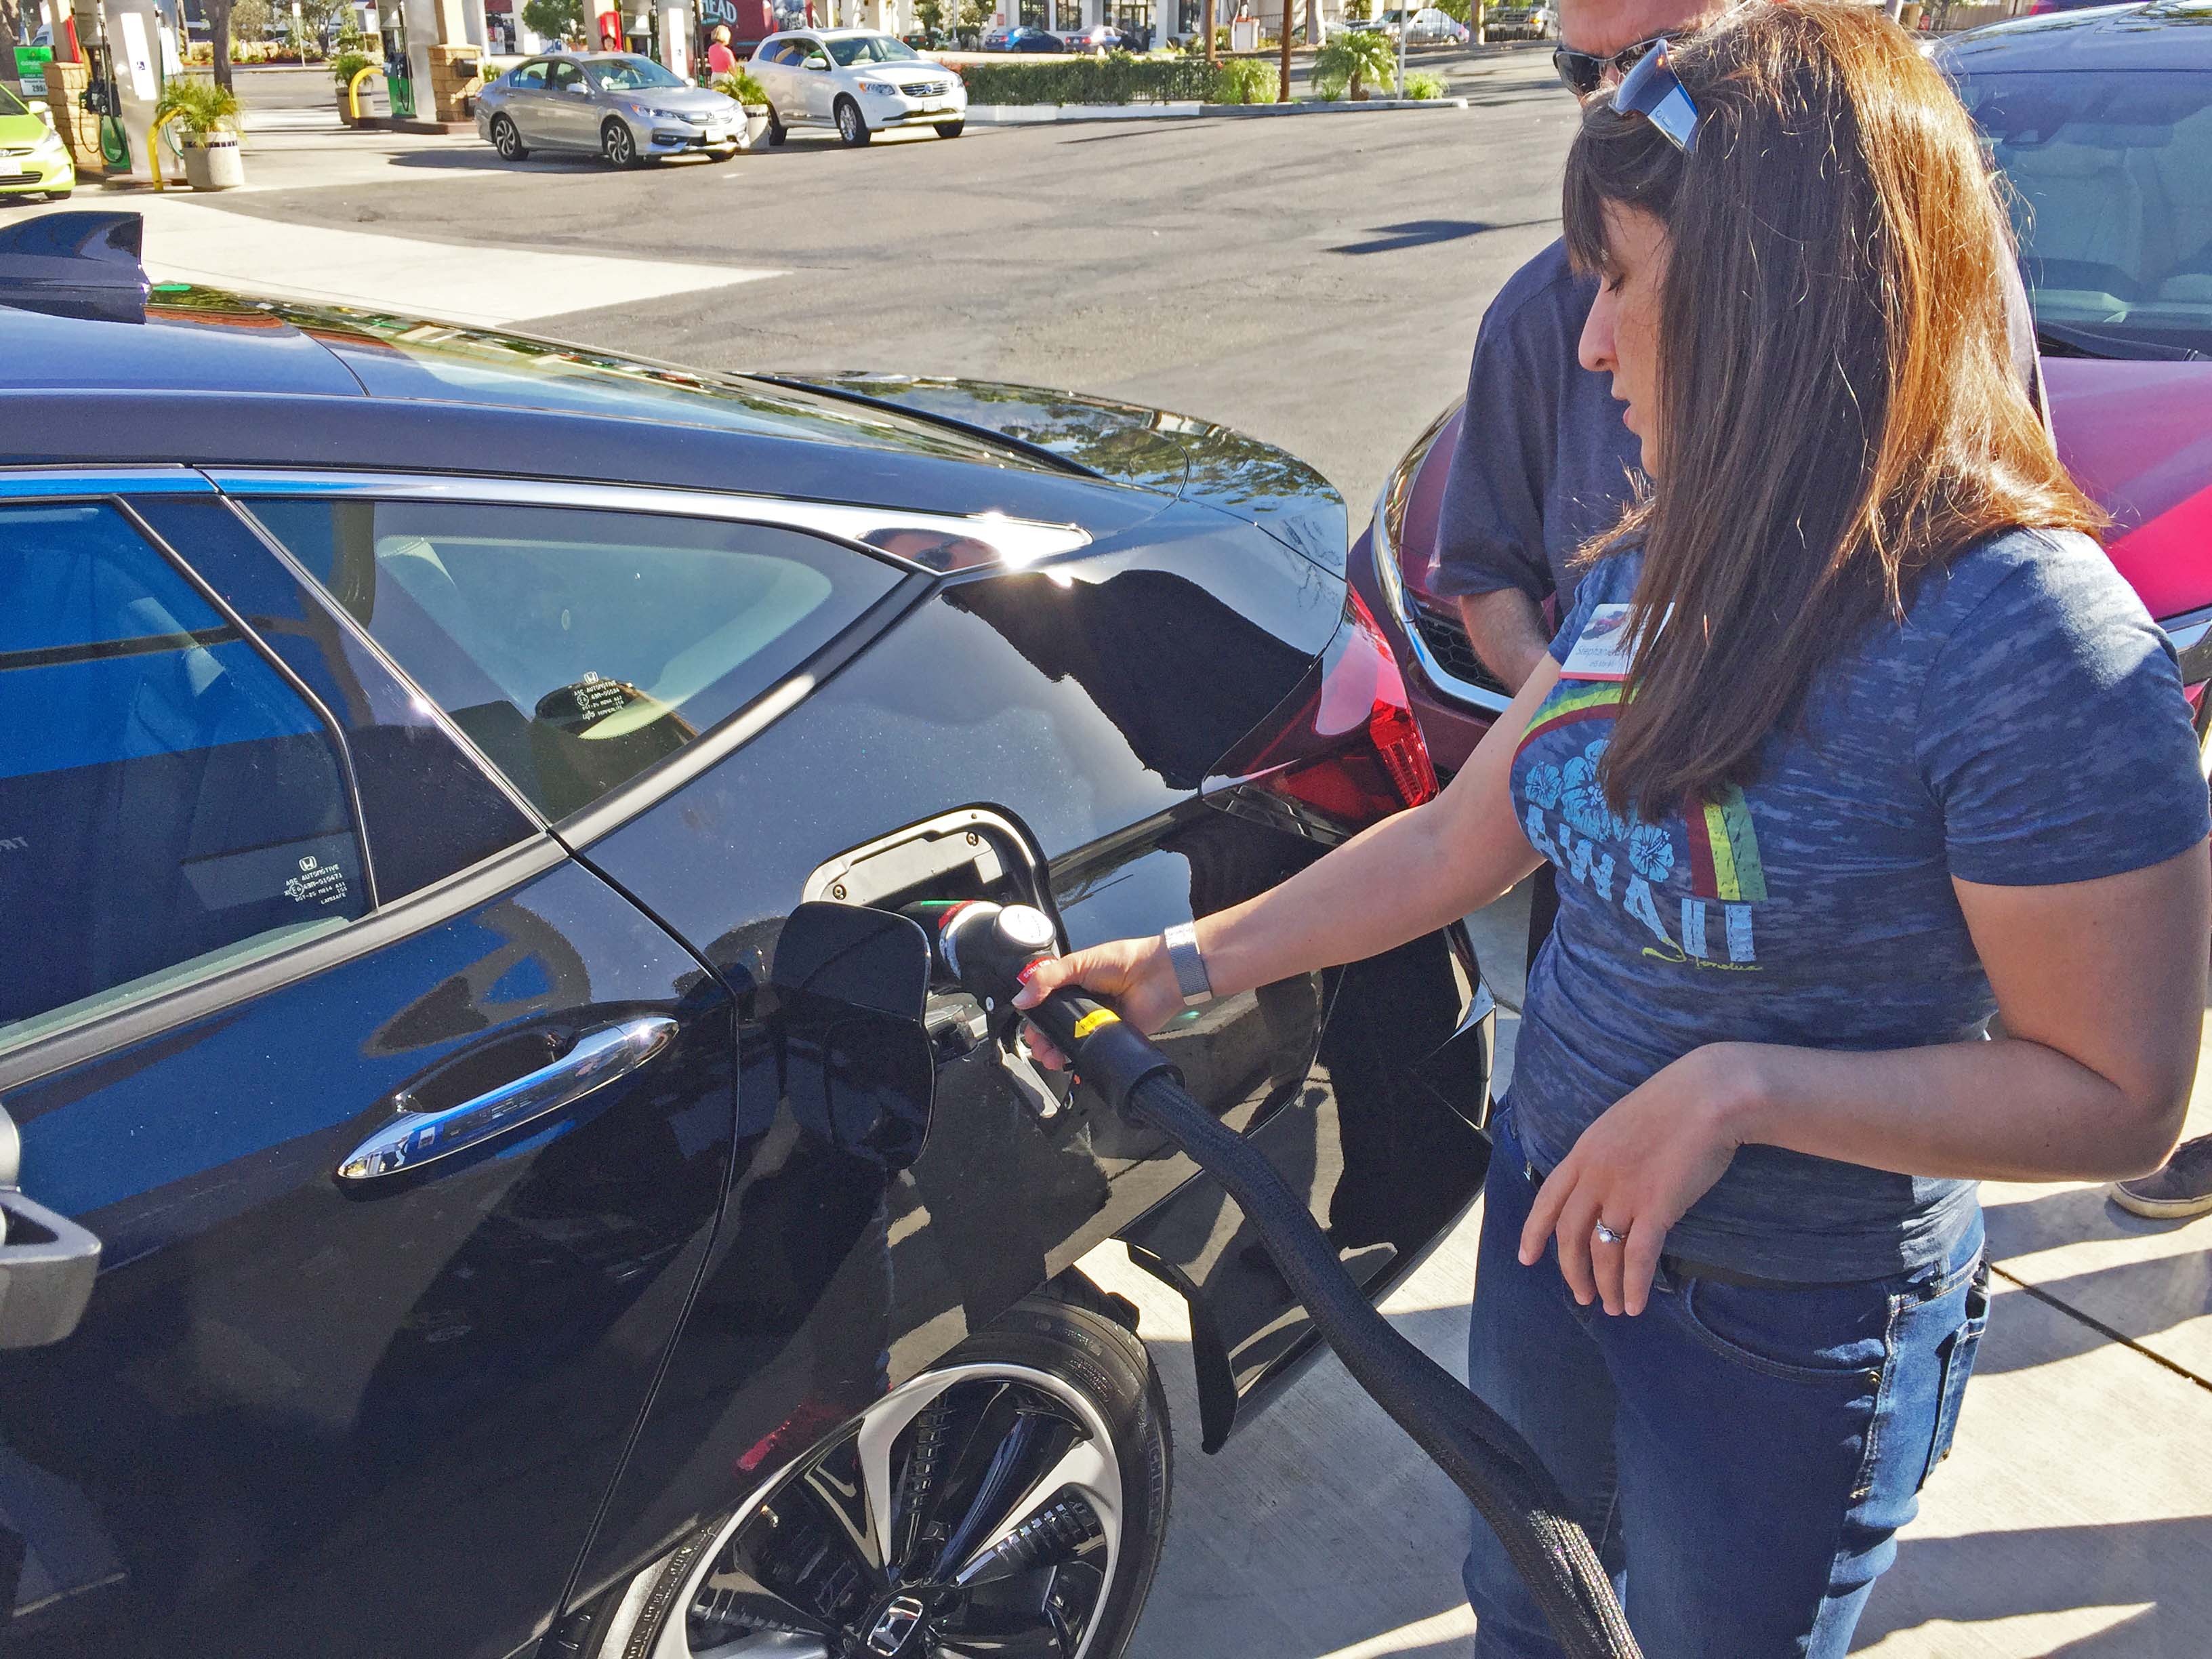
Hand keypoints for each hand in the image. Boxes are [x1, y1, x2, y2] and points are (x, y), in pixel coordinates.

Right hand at [1010, 934, 1183, 1070]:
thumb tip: (1019, 999)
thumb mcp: (1078, 964)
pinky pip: (1094, 1055)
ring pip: (1071, 1045)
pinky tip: (1072, 1070)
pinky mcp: (1113, 1039)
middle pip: (1056, 1031)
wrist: (1158, 974)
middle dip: (1043, 1043)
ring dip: (1057, 1055)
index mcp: (1073, 988)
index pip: (1046, 1009)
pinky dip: (1081, 1065)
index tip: (1030, 1031)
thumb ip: (1046, 979)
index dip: (1036, 1022)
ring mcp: (1098, 1026)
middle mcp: (1084, 1008)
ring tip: (1052, 1059)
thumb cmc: (1121, 961)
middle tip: (1040, 1049)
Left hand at [1518, 1045, 1754, 1316]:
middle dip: (1572, 1271)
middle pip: (1571, 1235)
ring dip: (1606, 1285)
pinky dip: (1633, 1285)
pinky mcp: (1657, 1207)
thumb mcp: (1621, 1124)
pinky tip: (1635, 1304)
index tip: (1526, 1257)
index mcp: (1584, 1152)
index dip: (1534, 1232)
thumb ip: (1606, 1156)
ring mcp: (1624, 1193)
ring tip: (1613, 1307)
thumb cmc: (1673, 1105)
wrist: (1709, 1096)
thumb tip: (1605, 1186)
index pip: (1547, 1199)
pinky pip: (1637, 1257)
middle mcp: (1596, 1176)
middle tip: (1581, 1295)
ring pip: (1603, 1252)